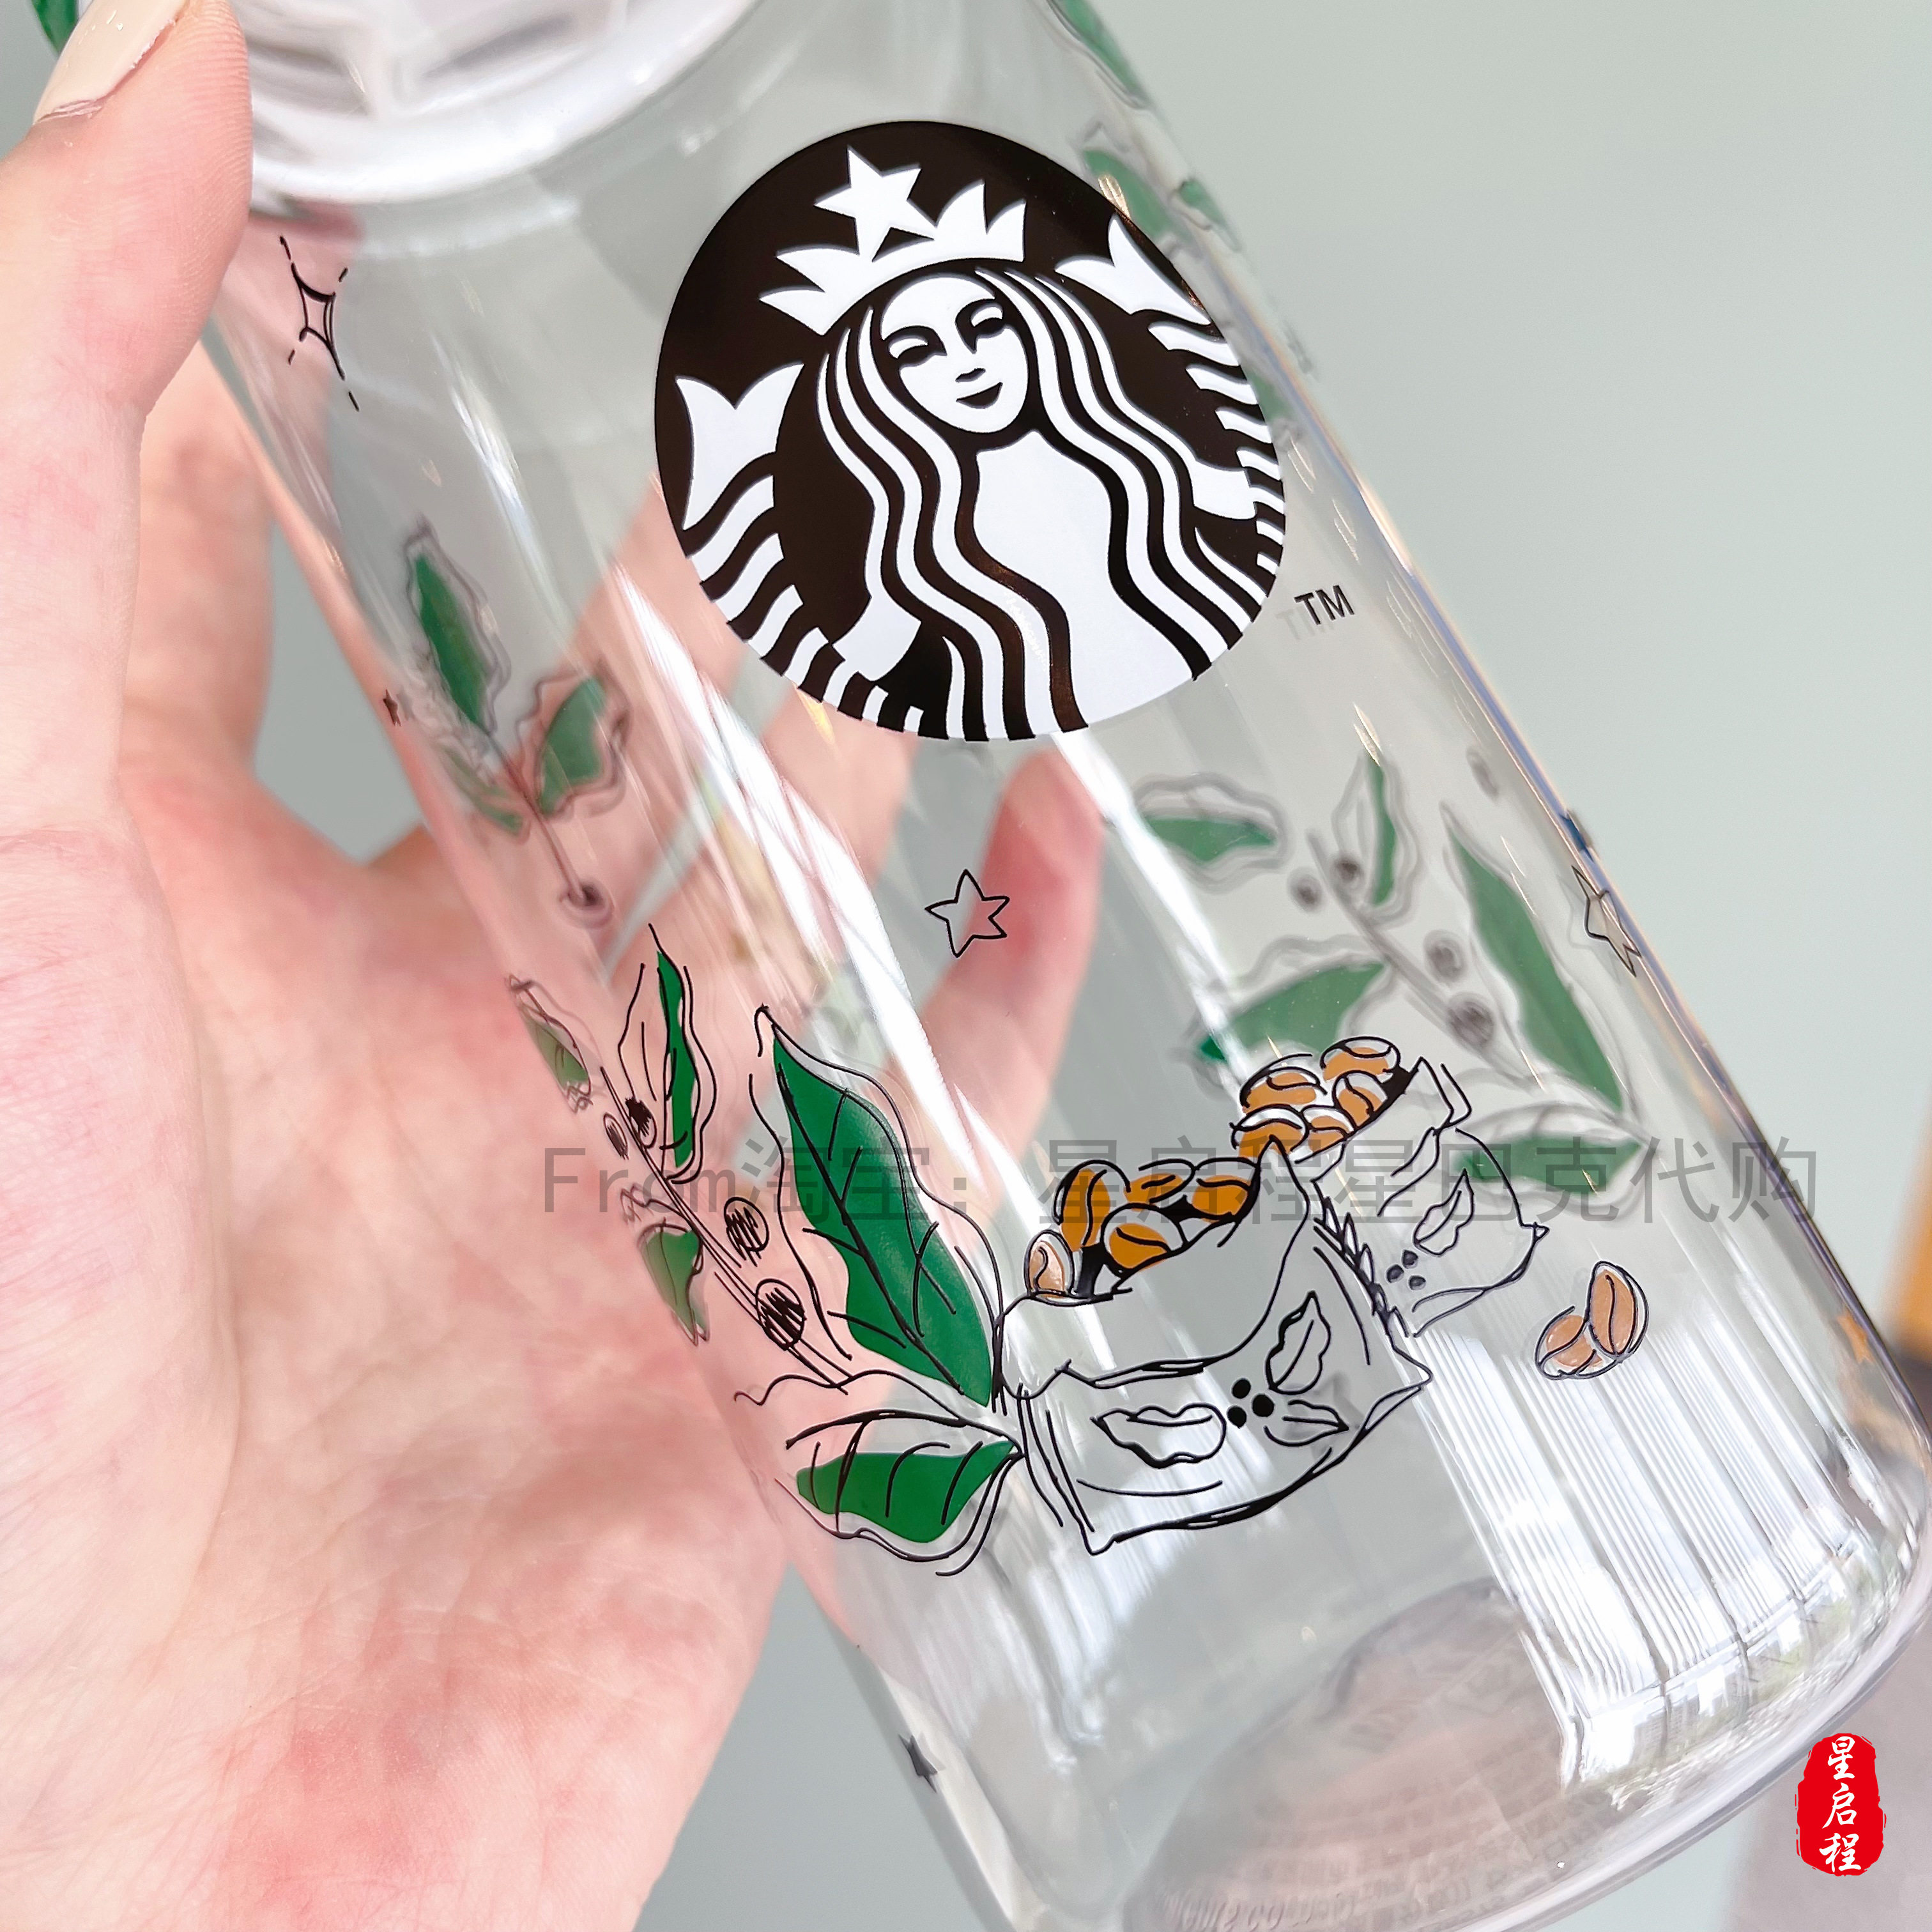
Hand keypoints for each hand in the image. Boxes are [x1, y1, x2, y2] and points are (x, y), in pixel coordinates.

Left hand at [0, 6, 1101, 1926]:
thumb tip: (138, 66)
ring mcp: (602, 1177)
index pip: (286, 577)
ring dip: (888, 732)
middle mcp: (415, 1026)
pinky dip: (1010, 993)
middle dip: (714, 547)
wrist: (108, 1843)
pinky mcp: (755, 1340)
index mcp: (204, 902)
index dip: (360, 381)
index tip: (470, 211)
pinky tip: (1073, 852)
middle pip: (599, 734)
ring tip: (999, 550)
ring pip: (791, 906)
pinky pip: (929, 1136)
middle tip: (835, 365)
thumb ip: (44, 466)